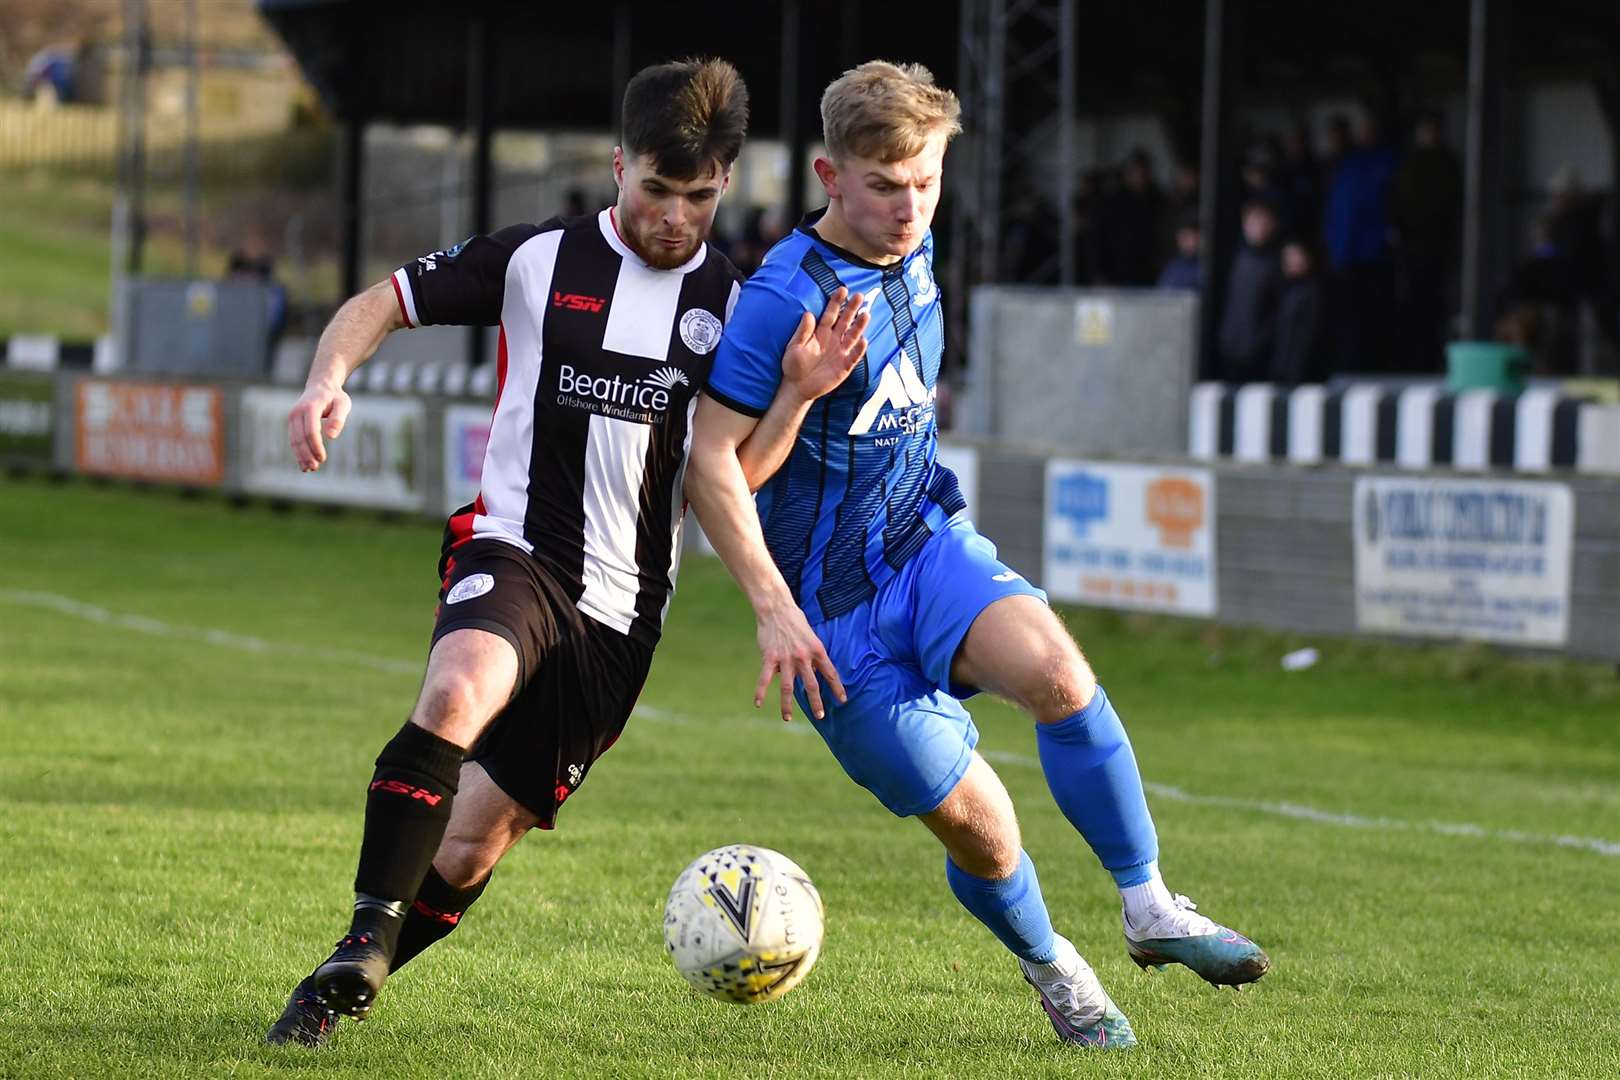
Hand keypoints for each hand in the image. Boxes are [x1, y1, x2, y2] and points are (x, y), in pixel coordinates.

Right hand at [288, 382, 351, 471]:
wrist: (321, 386)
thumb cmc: (335, 396)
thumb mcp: (343, 403)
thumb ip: (338, 419)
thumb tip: (331, 437)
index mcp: (310, 407)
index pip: (310, 431)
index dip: (315, 446)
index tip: (323, 458)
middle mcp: (297, 412)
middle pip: (299, 437)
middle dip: (306, 454)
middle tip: (315, 467)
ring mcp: (292, 417)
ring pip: (293, 440)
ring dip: (300, 456)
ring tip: (310, 469)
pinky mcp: (292, 423)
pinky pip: (293, 439)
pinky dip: (298, 452)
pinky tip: (304, 464)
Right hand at [754, 601, 846, 721]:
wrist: (776, 607)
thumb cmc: (795, 620)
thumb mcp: (811, 636)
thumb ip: (813, 654)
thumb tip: (813, 671)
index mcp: (817, 650)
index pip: (830, 673)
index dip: (837, 688)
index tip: (842, 700)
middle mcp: (803, 657)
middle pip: (811, 685)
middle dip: (816, 702)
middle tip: (820, 716)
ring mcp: (786, 658)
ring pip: (788, 687)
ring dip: (787, 705)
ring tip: (787, 718)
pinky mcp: (770, 657)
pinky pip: (764, 678)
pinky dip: (760, 692)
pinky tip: (758, 703)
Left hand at [781, 286, 869, 402]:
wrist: (797, 387)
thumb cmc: (793, 365)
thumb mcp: (794, 347)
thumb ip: (803, 332)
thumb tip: (808, 314)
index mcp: (820, 333)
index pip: (830, 314)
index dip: (837, 302)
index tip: (843, 290)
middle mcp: (833, 340)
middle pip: (845, 321)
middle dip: (852, 309)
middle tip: (860, 296)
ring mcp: (840, 353)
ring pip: (852, 336)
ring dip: (859, 326)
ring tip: (865, 314)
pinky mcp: (844, 367)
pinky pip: (853, 356)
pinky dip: (859, 349)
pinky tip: (863, 340)